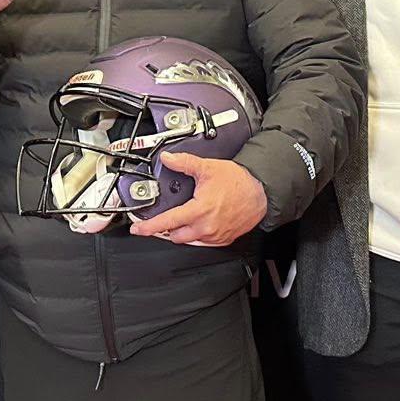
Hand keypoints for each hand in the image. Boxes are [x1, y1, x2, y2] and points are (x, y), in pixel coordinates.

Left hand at [128, 151, 268, 246]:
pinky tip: (202, 222)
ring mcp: (215, 236)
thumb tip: (168, 159)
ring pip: (189, 240)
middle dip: (168, 227)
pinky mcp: (224, 240)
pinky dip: (198, 234)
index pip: (167, 222)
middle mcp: (205, 227)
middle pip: (175, 236)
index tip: (138, 229)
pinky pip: (204, 242)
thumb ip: (185, 163)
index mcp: (198, 211)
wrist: (261, 192)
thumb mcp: (208, 168)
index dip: (149, 227)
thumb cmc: (239, 182)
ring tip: (186, 217)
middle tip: (168, 217)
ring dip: (184, 231)